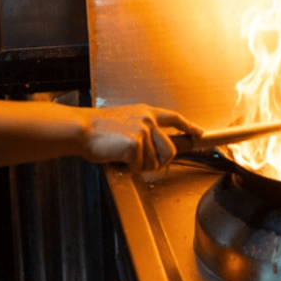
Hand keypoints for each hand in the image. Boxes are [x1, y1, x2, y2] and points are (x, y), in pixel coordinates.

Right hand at [81, 104, 200, 171]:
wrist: (82, 129)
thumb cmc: (98, 129)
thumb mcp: (125, 121)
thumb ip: (142, 129)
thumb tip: (153, 147)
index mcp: (146, 112)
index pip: (174, 118)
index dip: (188, 126)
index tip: (198, 133)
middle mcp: (148, 120)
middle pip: (170, 150)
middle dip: (159, 162)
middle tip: (139, 161)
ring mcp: (143, 131)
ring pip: (154, 162)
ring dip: (139, 165)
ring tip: (122, 154)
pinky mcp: (136, 144)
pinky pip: (139, 166)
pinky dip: (127, 167)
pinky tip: (117, 157)